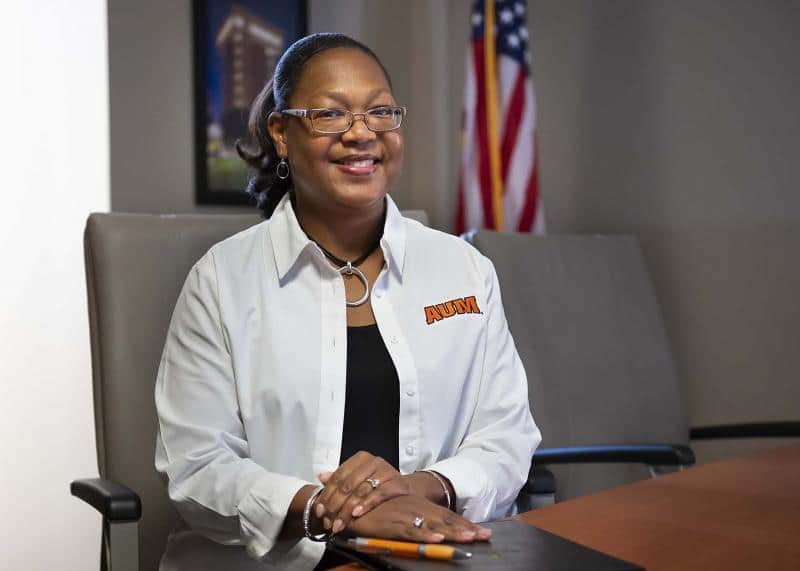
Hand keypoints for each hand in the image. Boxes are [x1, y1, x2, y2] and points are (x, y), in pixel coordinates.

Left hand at [316, 451, 410, 533]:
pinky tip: (356, 514)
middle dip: (335, 506)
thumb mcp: (358, 479)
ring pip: (361, 491)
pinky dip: (366, 504)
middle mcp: (373, 461)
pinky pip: (379, 494)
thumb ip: (340, 479)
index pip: (339, 476)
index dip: (327, 494)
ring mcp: (386, 471)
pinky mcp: (397, 483)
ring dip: (347, 510)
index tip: (319, 511)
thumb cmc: (378, 484)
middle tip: (328, 521)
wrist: (405, 488)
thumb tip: (321, 477)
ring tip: (339, 524)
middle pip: (348, 484)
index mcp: (361, 458)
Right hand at [345, 495, 491, 542]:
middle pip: (446, 521)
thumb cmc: (378, 510)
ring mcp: (406, 517)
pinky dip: (424, 536)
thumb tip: (437, 531)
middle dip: (465, 529)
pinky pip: (411, 532)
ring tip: (469, 539)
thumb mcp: (402, 513)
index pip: (448, 516)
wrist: (353, 504)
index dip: (465, 524)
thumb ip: (417, 520)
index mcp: (421, 507)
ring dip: (451, 533)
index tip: (484, 532)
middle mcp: (416, 510)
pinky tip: (436, 540)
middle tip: (485, 536)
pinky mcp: (392, 526)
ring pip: (433, 526)